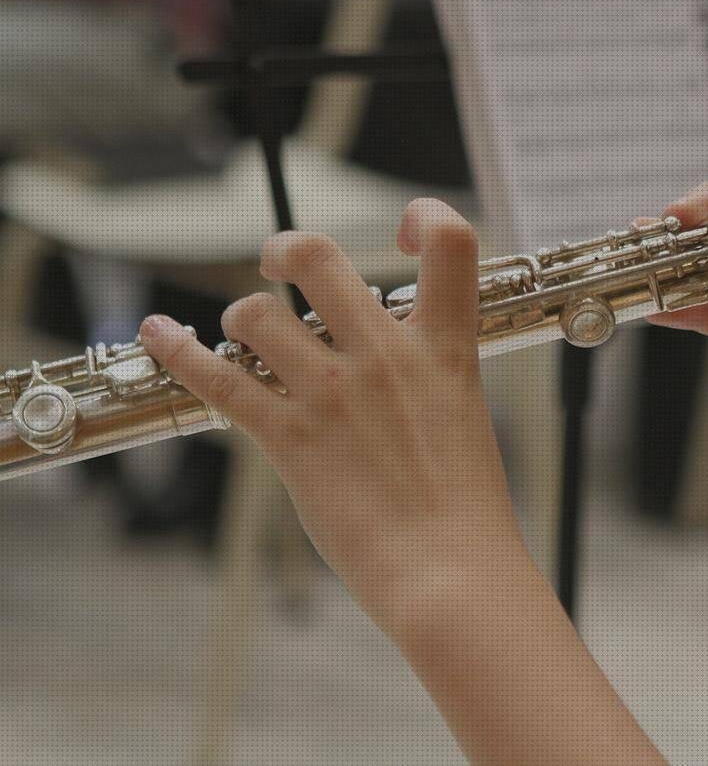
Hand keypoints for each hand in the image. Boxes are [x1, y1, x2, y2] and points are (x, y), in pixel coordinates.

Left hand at [140, 199, 520, 633]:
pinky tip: (159, 334)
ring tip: (249, 338)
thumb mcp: (463, 416)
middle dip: (285, 249)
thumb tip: (394, 356)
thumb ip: (427, 373)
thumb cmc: (466, 508)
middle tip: (279, 264)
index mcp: (444, 348)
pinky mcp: (290, 438)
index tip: (403, 231)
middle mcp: (385, 356)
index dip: (424, 216)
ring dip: (242, 318)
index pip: (451, 241)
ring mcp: (333, 393)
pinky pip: (219, 377)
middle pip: (317, 256)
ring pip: (256, 313)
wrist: (450, 573)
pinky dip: (179, 350)